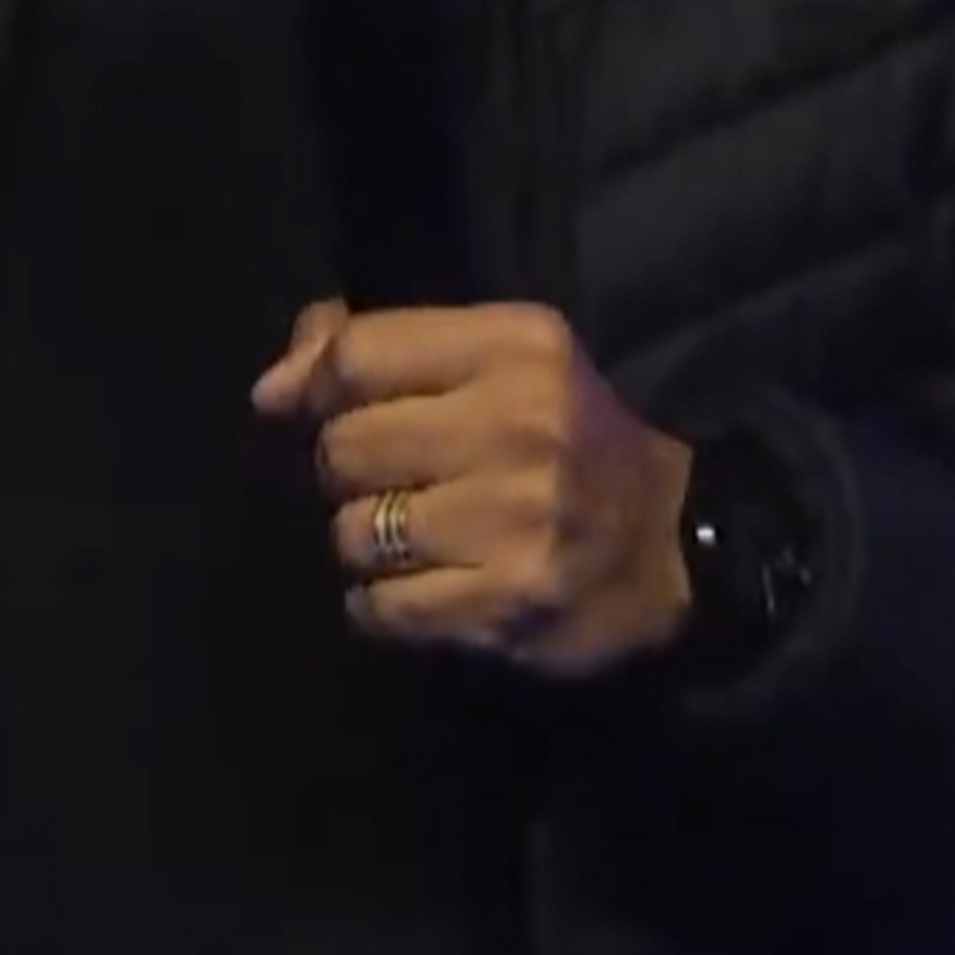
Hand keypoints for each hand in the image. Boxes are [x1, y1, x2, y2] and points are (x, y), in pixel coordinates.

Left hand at [252, 299, 692, 678]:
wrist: (683, 545)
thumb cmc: (570, 438)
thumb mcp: (499, 360)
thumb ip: (383, 349)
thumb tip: (272, 387)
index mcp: (516, 348)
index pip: (357, 355)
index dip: (315, 385)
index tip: (320, 408)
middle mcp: (519, 426)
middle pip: (343, 447)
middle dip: (345, 469)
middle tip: (389, 480)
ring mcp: (515, 521)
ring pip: (353, 532)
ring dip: (365, 540)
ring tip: (414, 537)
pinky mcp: (508, 604)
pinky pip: (381, 606)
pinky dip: (382, 603)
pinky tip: (422, 587)